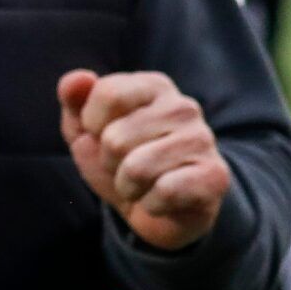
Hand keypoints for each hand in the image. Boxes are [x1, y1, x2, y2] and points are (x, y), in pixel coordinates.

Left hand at [58, 69, 231, 251]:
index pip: (108, 93)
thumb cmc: (118, 161)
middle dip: (109, 163)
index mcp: (153, 86)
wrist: (158, 210)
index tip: (101, 135)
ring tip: (141, 185)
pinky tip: (162, 201)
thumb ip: (74, 98)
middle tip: (125, 167)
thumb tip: (80, 78)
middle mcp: (183, 106)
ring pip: (137, 168)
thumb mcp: (84, 129)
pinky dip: (151, 204)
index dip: (92, 125)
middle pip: (115, 138)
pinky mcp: (216, 176)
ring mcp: (203, 140)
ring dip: (127, 187)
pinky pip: (165, 192)